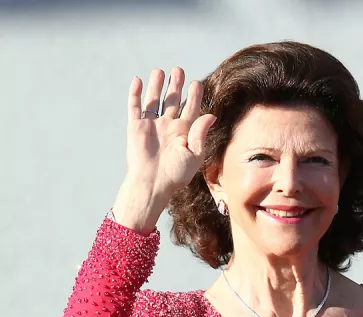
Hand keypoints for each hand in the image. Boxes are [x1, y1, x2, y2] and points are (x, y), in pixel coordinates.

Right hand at [113, 67, 215, 231]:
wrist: (153, 184)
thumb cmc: (176, 174)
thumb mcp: (194, 154)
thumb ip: (200, 133)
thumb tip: (211, 115)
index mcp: (184, 132)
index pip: (190, 109)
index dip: (194, 96)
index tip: (197, 83)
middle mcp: (168, 126)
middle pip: (172, 101)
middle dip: (176, 86)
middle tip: (179, 70)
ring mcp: (152, 125)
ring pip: (154, 101)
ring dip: (157, 86)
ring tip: (161, 71)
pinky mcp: (136, 127)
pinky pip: (135, 107)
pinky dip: (136, 94)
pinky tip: (139, 81)